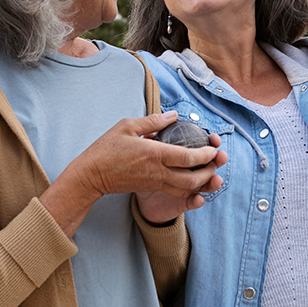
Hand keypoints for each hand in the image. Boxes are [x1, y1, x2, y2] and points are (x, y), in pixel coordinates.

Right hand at [72, 112, 223, 197]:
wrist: (91, 175)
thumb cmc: (106, 148)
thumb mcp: (127, 126)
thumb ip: (152, 121)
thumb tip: (173, 116)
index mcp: (154, 154)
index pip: (187, 157)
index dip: (205, 155)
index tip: (213, 148)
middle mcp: (157, 172)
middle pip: (192, 178)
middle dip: (209, 171)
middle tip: (216, 162)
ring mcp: (154, 182)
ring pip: (185, 188)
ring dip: (201, 182)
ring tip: (209, 171)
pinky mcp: (150, 188)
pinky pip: (175, 191)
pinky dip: (188, 187)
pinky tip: (193, 178)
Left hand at [136, 133, 227, 223]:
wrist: (131, 190)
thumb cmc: (139, 164)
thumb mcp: (145, 146)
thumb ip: (154, 131)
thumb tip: (168, 118)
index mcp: (183, 157)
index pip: (203, 149)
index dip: (212, 143)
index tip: (215, 139)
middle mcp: (190, 172)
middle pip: (210, 166)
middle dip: (219, 161)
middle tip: (221, 156)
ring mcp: (187, 188)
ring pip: (205, 186)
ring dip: (213, 183)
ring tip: (216, 180)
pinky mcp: (180, 203)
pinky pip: (191, 202)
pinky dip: (196, 201)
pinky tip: (198, 199)